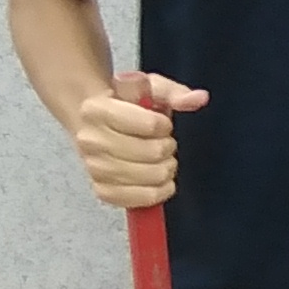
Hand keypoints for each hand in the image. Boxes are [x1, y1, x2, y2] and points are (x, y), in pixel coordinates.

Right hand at [74, 71, 200, 210]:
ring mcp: (94, 167)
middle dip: (167, 147)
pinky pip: (138, 199)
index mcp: (97, 109)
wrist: (98, 124)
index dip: (165, 126)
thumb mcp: (150, 88)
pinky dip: (157, 192)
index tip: (161, 124)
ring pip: (149, 177)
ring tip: (159, 160)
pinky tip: (158, 180)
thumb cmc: (127, 106)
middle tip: (162, 143)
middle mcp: (90, 139)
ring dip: (165, 169)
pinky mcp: (101, 190)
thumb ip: (175, 93)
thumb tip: (198, 98)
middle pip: (152, 153)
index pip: (150, 124)